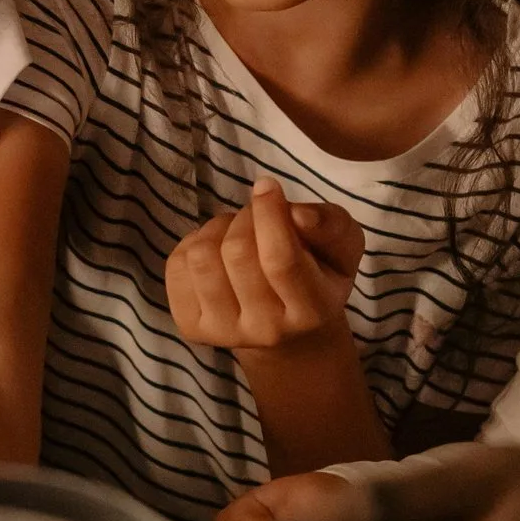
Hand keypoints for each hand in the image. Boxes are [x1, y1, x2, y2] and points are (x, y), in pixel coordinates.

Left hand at [167, 178, 362, 353]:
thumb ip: (331, 226)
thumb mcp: (343, 248)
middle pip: (237, 253)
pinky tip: (218, 251)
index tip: (267, 186)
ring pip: (201, 258)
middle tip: (258, 214)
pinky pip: (176, 266)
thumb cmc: (319, 276)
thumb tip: (297, 215)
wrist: (289, 334)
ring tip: (238, 232)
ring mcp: (224, 333)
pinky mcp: (191, 327)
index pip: (280, 259)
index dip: (269, 213)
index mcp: (312, 310)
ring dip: (218, 228)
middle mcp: (267, 330)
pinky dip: (194, 243)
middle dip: (245, 216)